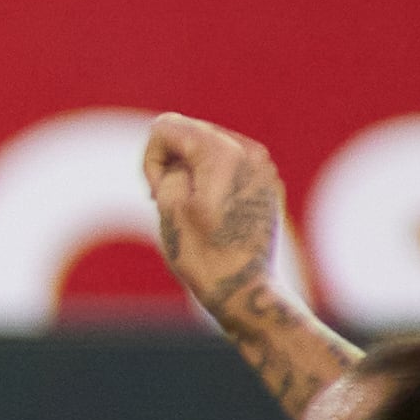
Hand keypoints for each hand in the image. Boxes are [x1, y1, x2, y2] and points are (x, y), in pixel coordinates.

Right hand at [141, 112, 283, 309]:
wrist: (244, 291)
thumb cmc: (203, 254)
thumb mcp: (168, 204)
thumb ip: (167, 165)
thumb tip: (184, 157)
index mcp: (223, 152)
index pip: (165, 128)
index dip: (152, 161)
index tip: (158, 195)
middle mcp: (249, 151)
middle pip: (188, 133)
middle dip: (171, 163)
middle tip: (171, 204)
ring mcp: (263, 167)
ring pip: (206, 148)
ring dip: (190, 172)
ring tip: (191, 210)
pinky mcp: (267, 183)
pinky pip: (227, 165)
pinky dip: (211, 180)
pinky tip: (211, 213)